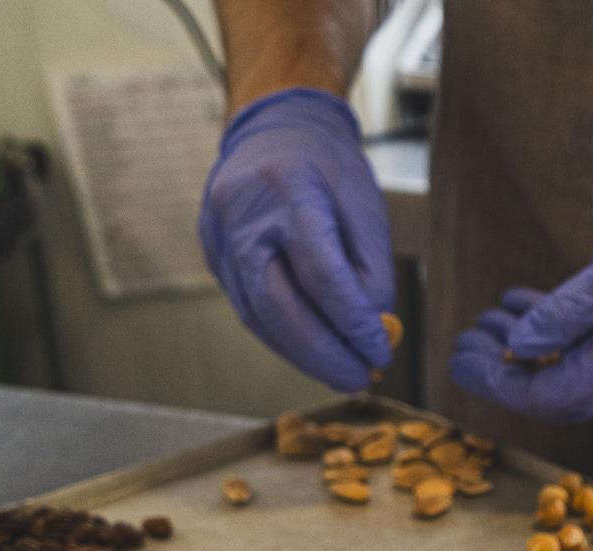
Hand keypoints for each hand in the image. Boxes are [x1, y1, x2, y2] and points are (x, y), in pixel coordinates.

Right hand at [199, 88, 395, 391]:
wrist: (274, 129)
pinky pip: (248, 308)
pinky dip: (283, 339)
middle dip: (322, 352)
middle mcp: (243, 213)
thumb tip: (372, 331)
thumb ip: (371, 268)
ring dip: (302, 354)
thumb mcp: (365, 205)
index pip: (321, 273)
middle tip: (358, 378)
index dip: (352, 321)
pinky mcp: (212, 252)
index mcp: (288, 187)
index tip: (380, 350)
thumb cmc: (328, 168)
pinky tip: (313, 354)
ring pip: (257, 314)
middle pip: (278, 303)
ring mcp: (219, 234)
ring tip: (343, 373)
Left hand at [449, 186, 592, 422]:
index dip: (495, 380)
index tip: (459, 355)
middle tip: (469, 334)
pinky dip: (559, 340)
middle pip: (553, 395)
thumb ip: (565, 312)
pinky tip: (532, 309)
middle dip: (505, 368)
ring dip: (530, 351)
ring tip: (493, 317)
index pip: (543, 396)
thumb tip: (521, 345)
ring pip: (571, 377)